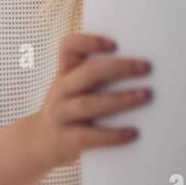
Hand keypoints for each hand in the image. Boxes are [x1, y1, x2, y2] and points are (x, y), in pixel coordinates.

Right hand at [26, 33, 152, 170]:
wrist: (39, 142)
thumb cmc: (67, 109)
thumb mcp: (72, 87)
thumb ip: (94, 76)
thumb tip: (137, 69)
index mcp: (64, 72)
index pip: (69, 47)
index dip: (90, 42)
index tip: (115, 44)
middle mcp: (60, 90)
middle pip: (88, 73)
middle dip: (119, 68)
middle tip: (146, 68)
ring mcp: (61, 114)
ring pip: (90, 104)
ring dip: (121, 99)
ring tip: (145, 95)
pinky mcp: (67, 140)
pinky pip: (91, 137)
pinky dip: (114, 135)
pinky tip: (133, 133)